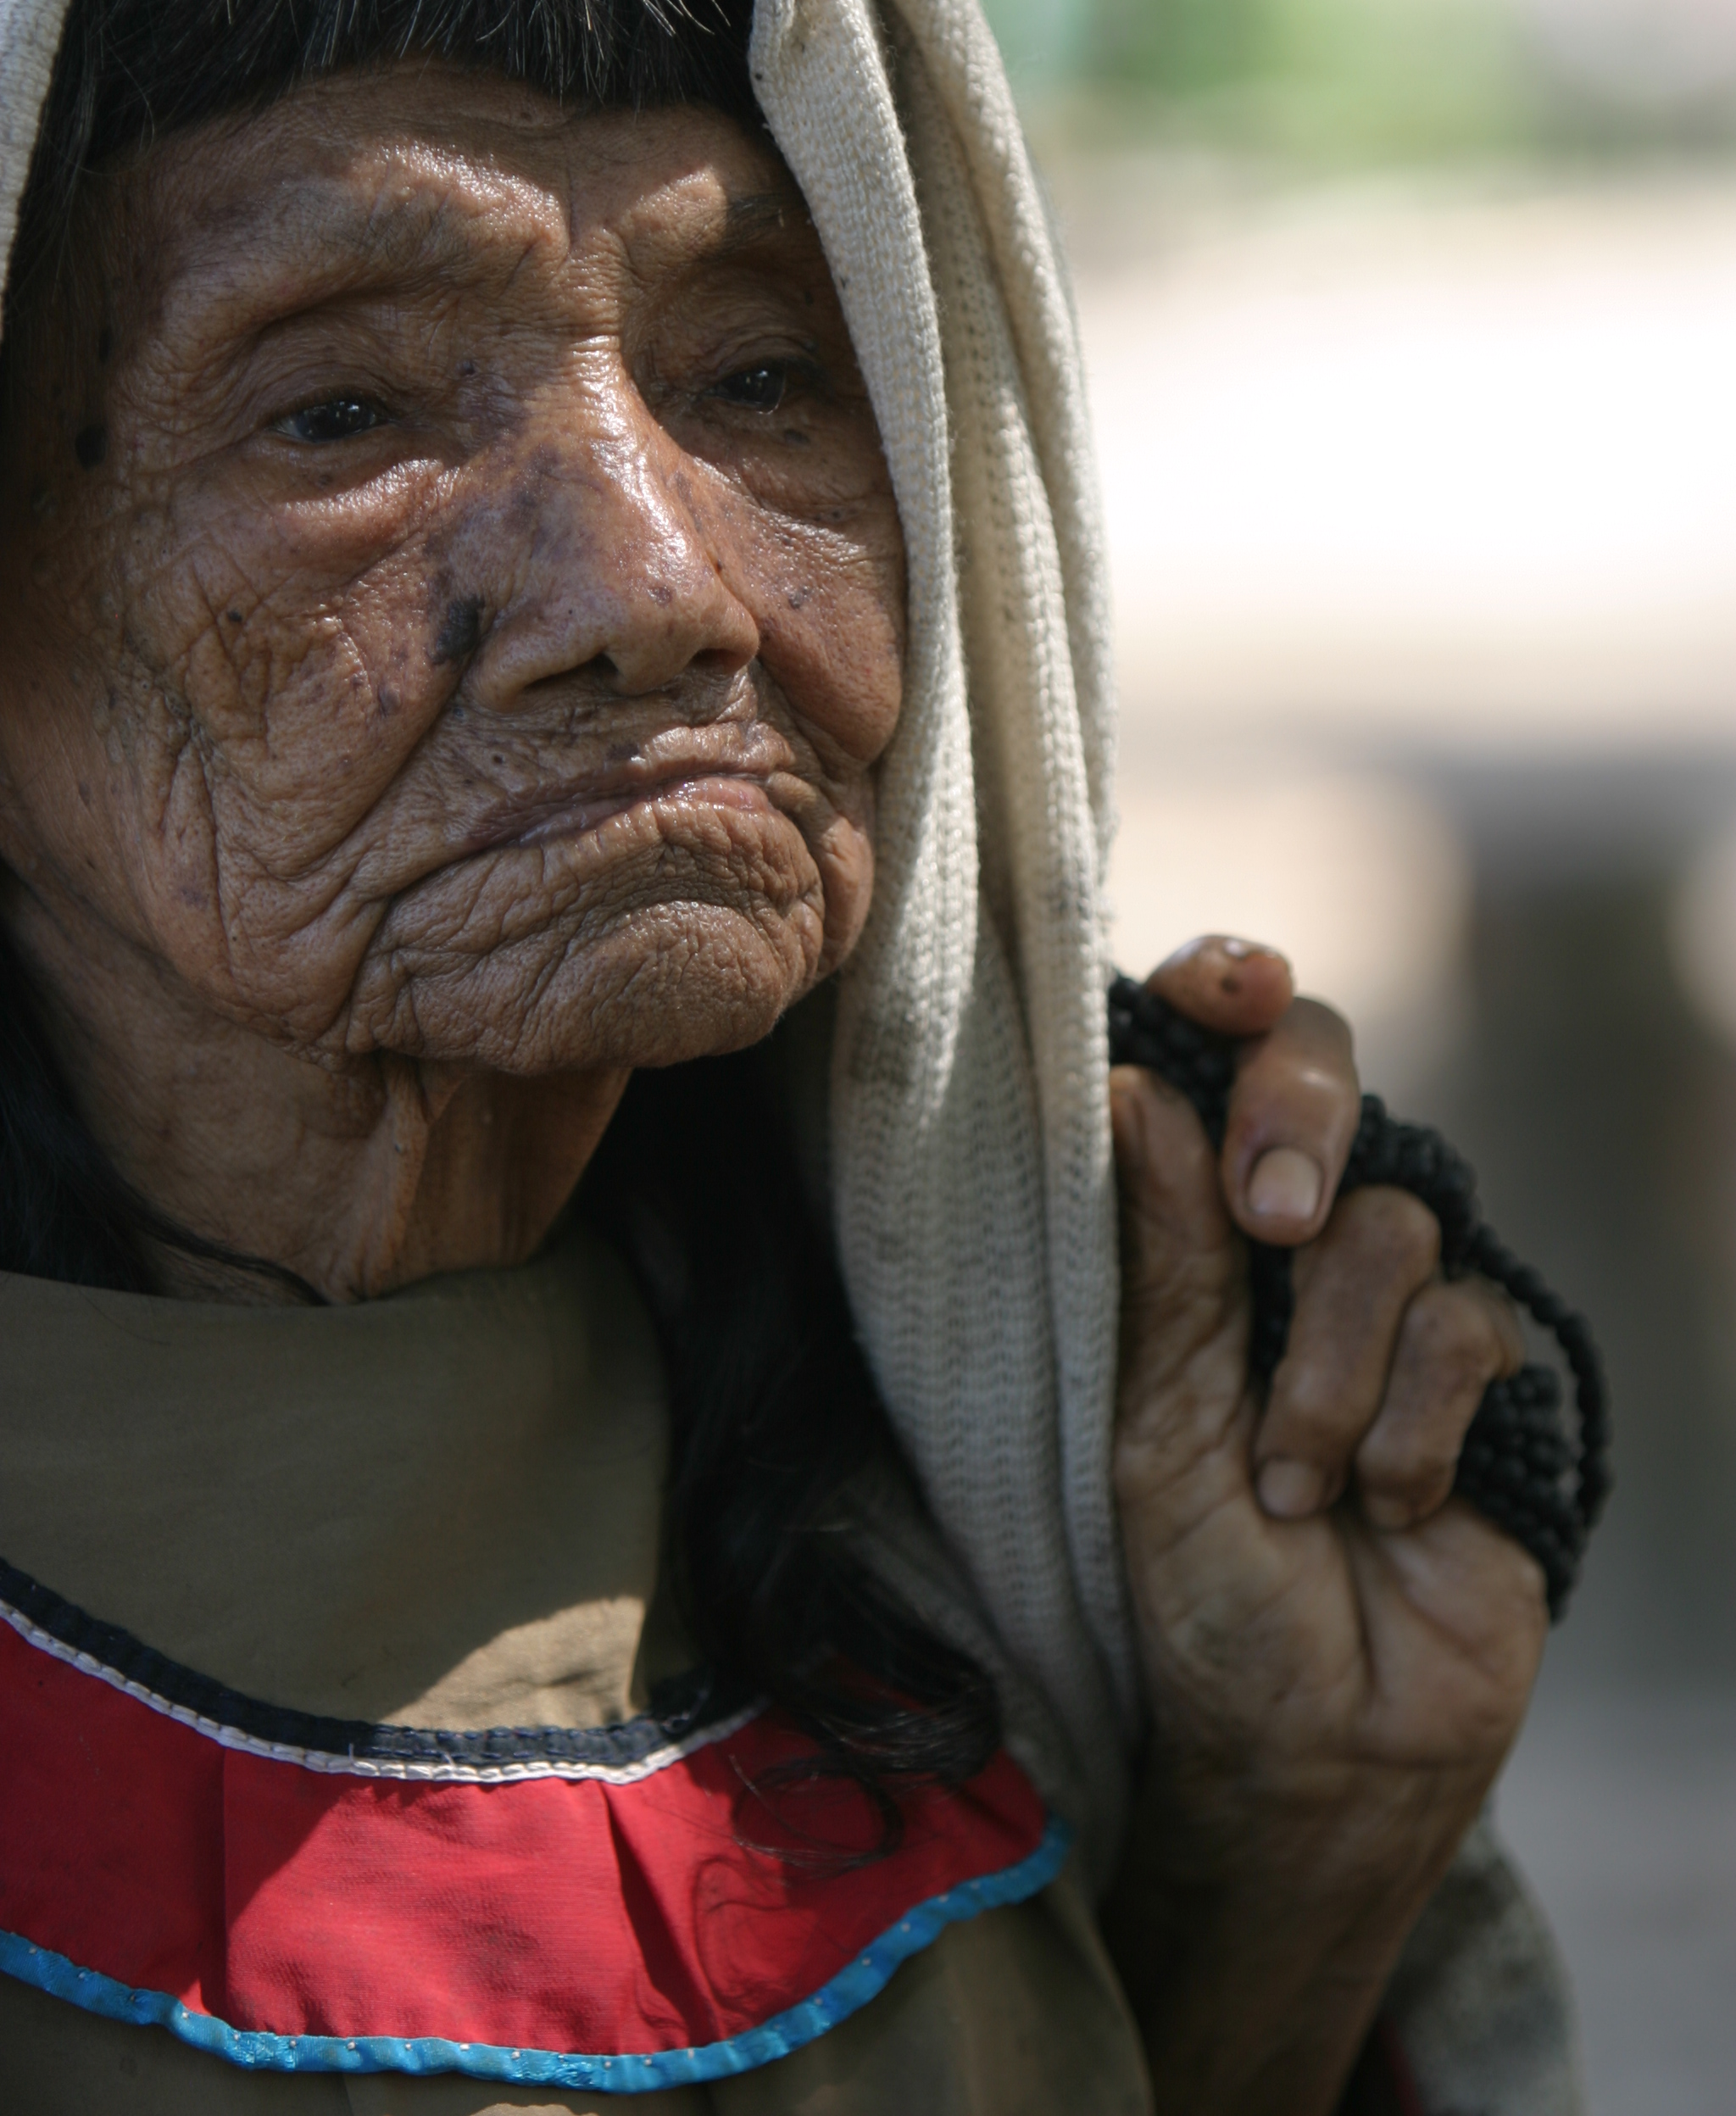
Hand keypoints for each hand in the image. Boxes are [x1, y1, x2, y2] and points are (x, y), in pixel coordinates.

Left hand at [1103, 936, 1546, 2115]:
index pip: (1210, 1062)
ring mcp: (1396, 1295)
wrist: (1312, 1741)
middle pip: (1325, 1079)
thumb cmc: (1200, 1589)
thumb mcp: (1154, 1425)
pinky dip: (1407, 1420)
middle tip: (1270, 1215)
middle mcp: (1293, 1235)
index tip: (1231, 983)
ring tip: (1290, 1483)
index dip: (1226, 992)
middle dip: (1300, 1125)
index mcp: (1187, 1229)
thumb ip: (1164, 1262)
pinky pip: (1465, 1323)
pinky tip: (1382, 1504)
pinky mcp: (1486, 1370)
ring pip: (1390, 1222)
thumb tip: (1141, 1085)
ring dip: (1328, 1363)